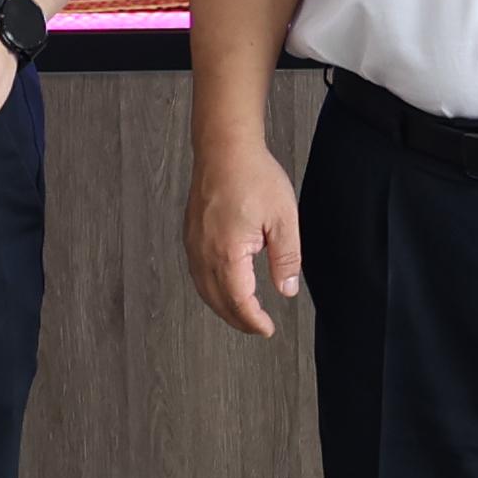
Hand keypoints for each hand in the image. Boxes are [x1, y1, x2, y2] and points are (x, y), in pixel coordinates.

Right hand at [185, 124, 306, 336]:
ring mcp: (193, 244)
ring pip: (204, 289)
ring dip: (222, 307)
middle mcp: (204, 252)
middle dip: (238, 319)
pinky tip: (224, 287)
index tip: (267, 329)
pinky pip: (197, 273)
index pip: (239, 301)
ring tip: (242, 313)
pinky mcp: (191, 234)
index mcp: (228, 252)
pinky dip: (211, 289)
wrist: (225, 147)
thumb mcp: (284, 219)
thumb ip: (286, 259)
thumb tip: (286, 290)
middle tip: (257, 327)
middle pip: (218, 301)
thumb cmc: (253, 176)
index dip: (253, 320)